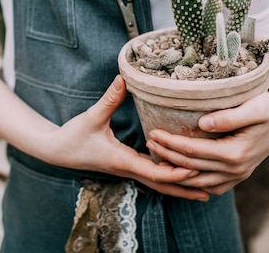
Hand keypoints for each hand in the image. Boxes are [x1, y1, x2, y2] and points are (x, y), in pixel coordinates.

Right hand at [44, 75, 209, 200]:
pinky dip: (168, 178)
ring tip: (205, 187)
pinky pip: (152, 176)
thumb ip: (108, 99)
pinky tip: (182, 173)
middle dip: (186, 189)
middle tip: (212, 189)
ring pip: (158, 184)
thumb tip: (123, 79)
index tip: (196, 169)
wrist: (56, 151)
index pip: (154, 173)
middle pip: (162, 185)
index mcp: (122, 160)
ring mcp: (127, 170)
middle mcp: (127, 169)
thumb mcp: (91, 117)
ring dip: (180, 186)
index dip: (175, 173)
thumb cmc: (73, 136)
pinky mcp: (126, 166)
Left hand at [145, 57, 268, 195]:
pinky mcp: (239, 174)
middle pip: (191, 166)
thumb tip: (203, 124)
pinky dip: (193, 181)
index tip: (152, 132)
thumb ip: (229, 116)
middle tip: (148, 141)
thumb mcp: (255, 106)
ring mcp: (238, 175)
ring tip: (157, 156)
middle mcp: (236, 169)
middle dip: (166, 155)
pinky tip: (180, 171)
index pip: (192, 151)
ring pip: (198, 180)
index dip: (170, 142)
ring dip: (176, 170)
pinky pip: (212, 186)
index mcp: (235, 153)